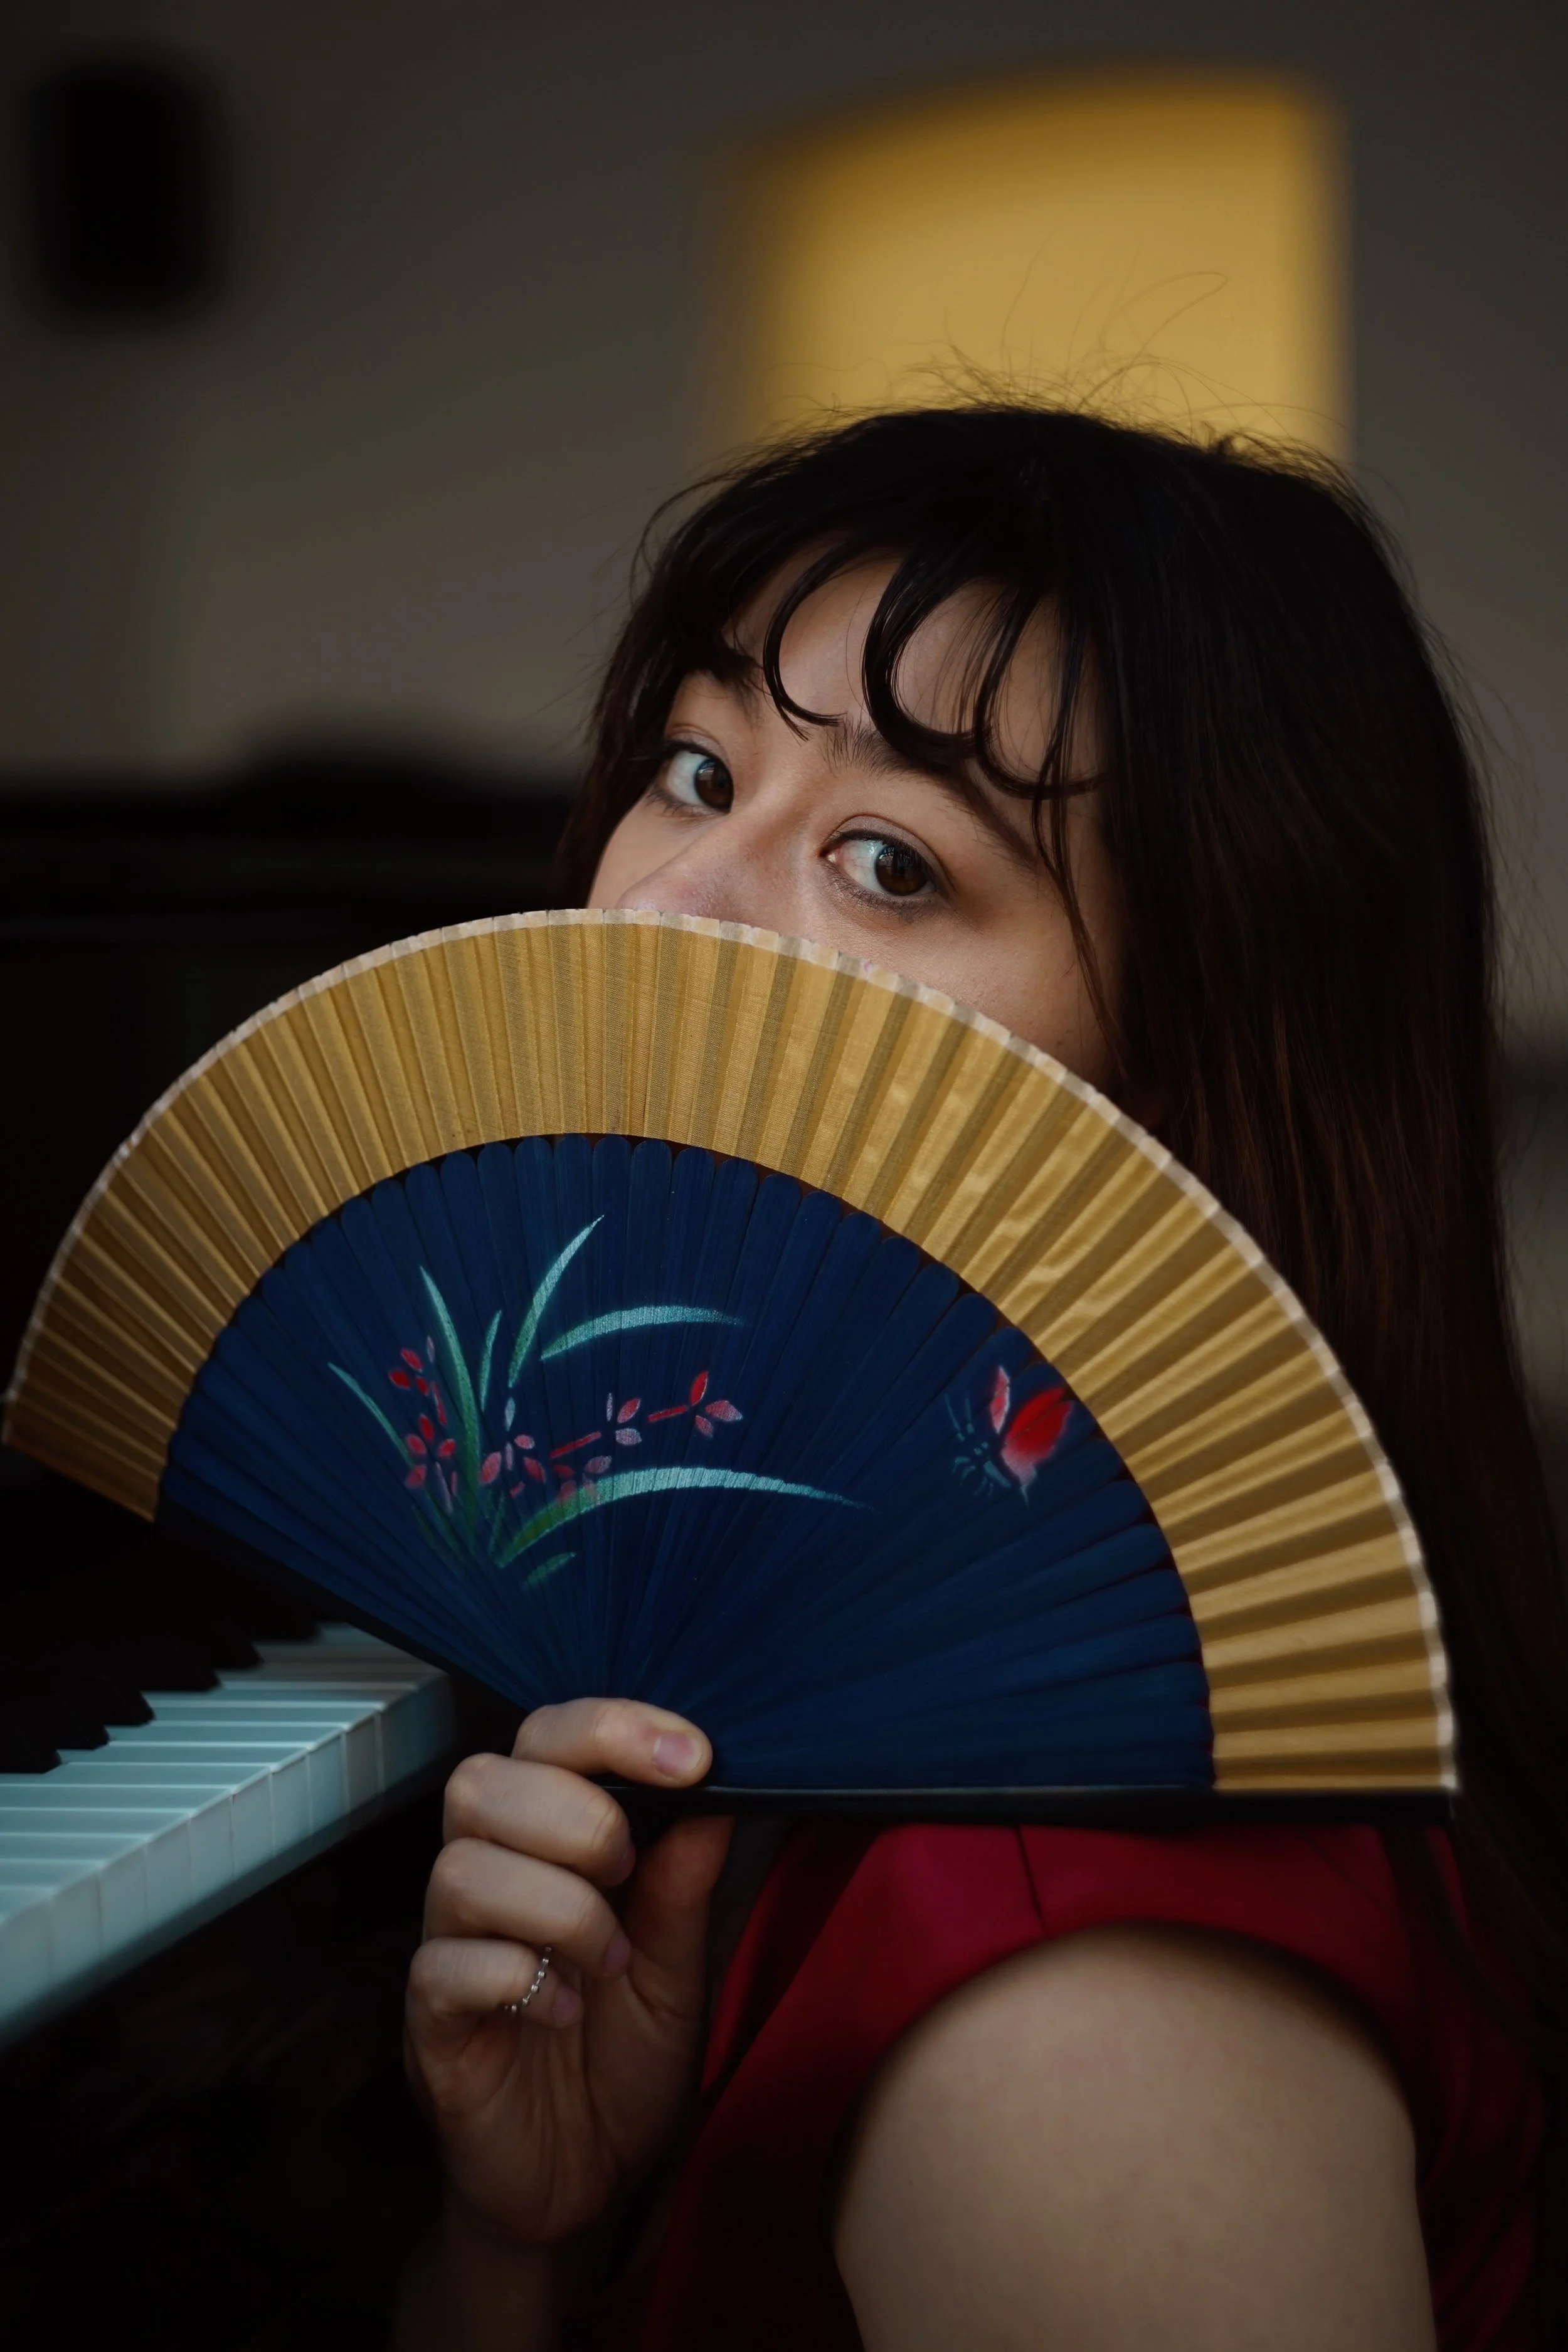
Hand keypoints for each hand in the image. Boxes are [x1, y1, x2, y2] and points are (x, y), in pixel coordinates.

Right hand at [405, 1700, 732, 2248]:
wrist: (586, 2183)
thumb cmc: (624, 2060)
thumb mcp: (679, 1969)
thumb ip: (685, 1883)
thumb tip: (713, 1790)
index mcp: (547, 1842)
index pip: (548, 1738)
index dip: (611, 1728)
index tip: (692, 1755)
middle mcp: (488, 1877)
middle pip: (480, 1782)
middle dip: (574, 1813)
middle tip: (630, 1873)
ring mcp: (449, 1947)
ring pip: (460, 1869)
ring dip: (556, 1906)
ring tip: (608, 1960)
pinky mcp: (429, 2022)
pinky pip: (442, 1966)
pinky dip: (517, 1978)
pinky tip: (564, 2012)